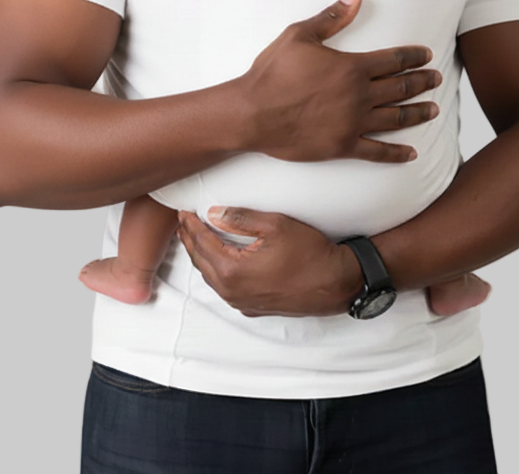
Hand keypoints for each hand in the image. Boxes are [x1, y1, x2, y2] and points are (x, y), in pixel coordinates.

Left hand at [177, 207, 361, 316]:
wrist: (335, 283)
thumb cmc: (309, 253)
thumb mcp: (275, 225)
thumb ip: (240, 218)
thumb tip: (213, 213)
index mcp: (232, 270)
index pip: (202, 242)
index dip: (191, 225)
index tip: (183, 211)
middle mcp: (232, 291)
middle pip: (201, 262)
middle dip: (191, 240)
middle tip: (184, 222)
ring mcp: (242, 302)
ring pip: (211, 277)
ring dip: (202, 257)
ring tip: (196, 238)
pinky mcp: (253, 308)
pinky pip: (225, 288)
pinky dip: (216, 272)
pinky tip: (218, 260)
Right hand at [238, 0, 440, 162]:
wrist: (253, 113)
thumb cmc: (272, 72)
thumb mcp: (300, 35)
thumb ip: (332, 18)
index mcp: (352, 67)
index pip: (394, 60)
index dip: (414, 56)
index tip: (427, 56)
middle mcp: (359, 96)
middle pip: (402, 87)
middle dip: (423, 82)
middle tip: (437, 80)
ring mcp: (353, 124)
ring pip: (396, 118)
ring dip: (418, 113)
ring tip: (434, 110)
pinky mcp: (343, 146)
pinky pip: (377, 151)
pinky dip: (396, 153)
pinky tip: (411, 153)